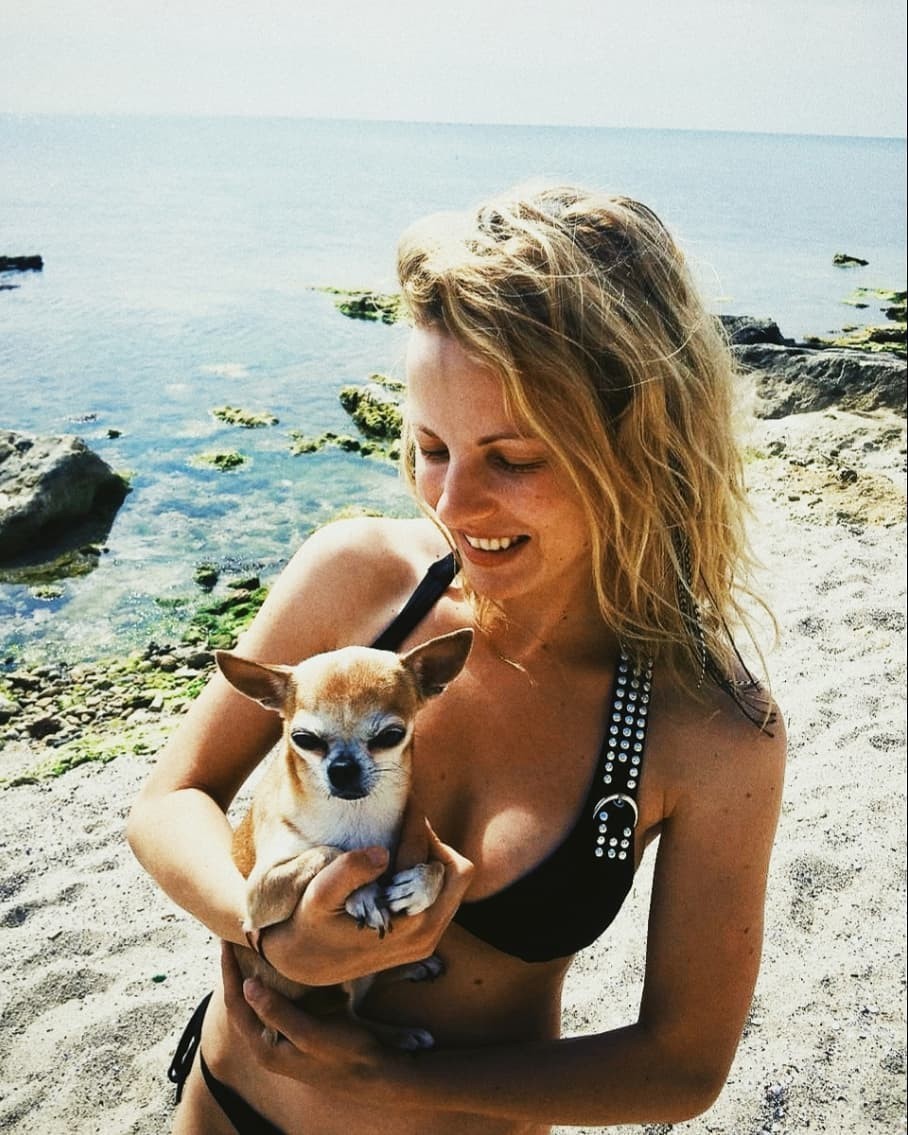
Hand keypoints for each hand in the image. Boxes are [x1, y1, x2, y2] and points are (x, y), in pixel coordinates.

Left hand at [221, 941, 403, 1101]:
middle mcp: (268, 1046)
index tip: (226, 943)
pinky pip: (274, 1005)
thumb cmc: (344, 1054)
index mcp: (265, 1048)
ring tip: (248, 950)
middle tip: (233, 942)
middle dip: (234, 973)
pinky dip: (270, 985)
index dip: (229, 973)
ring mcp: (281, 1041)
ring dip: (250, 978)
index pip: (236, 1005)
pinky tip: (276, 969)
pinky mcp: (296, 1034)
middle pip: (241, 1004)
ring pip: (256, 1004)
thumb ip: (278, 1012)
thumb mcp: (310, 1034)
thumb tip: (247, 985)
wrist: (373, 1075)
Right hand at [260, 819, 472, 986]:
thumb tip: (383, 852)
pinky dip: (427, 872)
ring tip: (398, 841)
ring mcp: (428, 937)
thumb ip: (349, 871)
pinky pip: (442, 894)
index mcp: (409, 925)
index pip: (433, 863)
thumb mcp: (319, 895)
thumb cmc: (308, 926)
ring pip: (453, 883)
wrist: (303, 963)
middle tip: (403, 825)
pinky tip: (397, 863)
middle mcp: (427, 934)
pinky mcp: (422, 936)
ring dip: (431, 857)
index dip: (418, 827)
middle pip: (458, 873)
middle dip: (433, 843)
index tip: (405, 801)